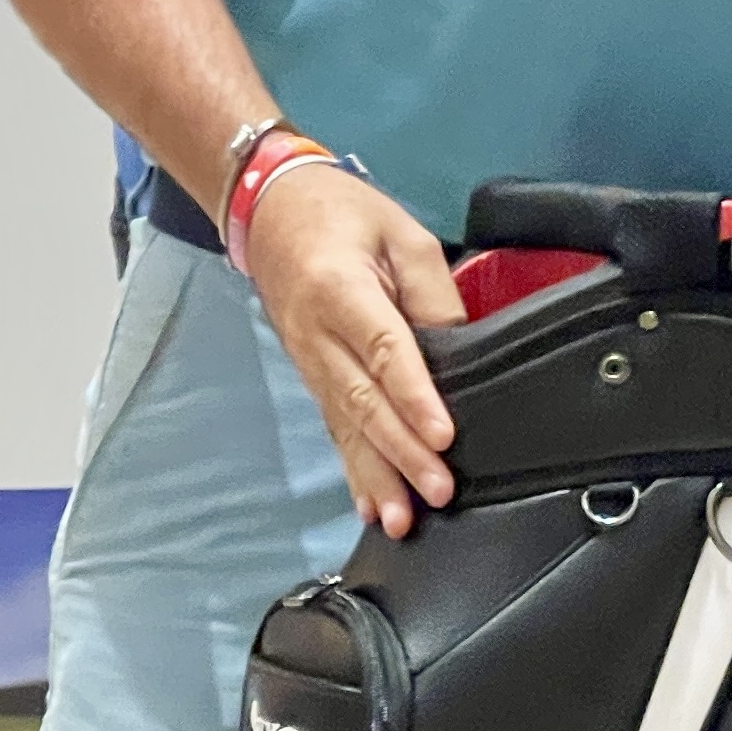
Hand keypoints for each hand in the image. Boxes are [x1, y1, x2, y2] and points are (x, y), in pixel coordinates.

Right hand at [245, 167, 467, 536]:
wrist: (272, 210)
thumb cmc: (344, 215)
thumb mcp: (402, 232)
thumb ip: (431, 292)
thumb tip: (458, 351)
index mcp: (342, 290)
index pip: (384, 350)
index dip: (414, 396)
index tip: (442, 436)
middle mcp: (319, 335)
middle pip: (364, 401)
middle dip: (402, 452)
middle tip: (437, 491)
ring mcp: (309, 361)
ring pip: (346, 425)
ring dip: (375, 476)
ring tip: (399, 519)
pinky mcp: (312, 376)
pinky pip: (335, 427)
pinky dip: (353, 469)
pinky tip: (368, 505)